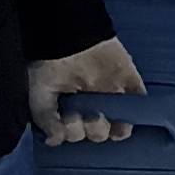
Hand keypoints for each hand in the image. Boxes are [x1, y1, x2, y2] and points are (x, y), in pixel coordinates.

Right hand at [28, 37, 144, 143]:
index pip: (75, 134)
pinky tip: (122, 118)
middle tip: (80, 116)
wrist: (68, 34)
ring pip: (118, 126)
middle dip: (88, 131)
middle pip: (96, 133)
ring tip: (98, 116)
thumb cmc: (47, 61)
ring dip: (109, 128)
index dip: (71, 133)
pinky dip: (134, 113)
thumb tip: (55, 140)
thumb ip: (45, 120)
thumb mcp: (37, 94)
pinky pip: (138, 104)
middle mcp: (91, 104)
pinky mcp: (129, 83)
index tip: (64, 122)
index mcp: (69, 107)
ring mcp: (112, 95)